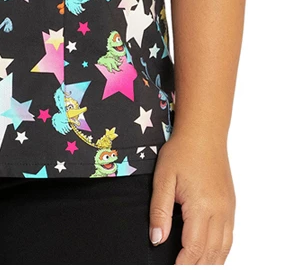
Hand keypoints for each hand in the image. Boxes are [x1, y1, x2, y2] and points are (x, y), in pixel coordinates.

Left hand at [149, 130, 234, 263]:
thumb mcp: (163, 178)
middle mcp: (219, 212)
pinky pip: (229, 237)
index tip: (171, 269)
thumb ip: (160, 210)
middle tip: (181, 269)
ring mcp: (228, 209)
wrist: (204, 133)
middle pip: (211, 253)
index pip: (194, 248)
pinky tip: (211, 255)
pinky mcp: (230, 205)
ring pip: (223, 248)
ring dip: (210, 262)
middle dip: (196, 266)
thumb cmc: (182, 152)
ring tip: (195, 267)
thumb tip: (157, 239)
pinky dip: (220, 251)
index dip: (183, 264)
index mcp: (201, 206)